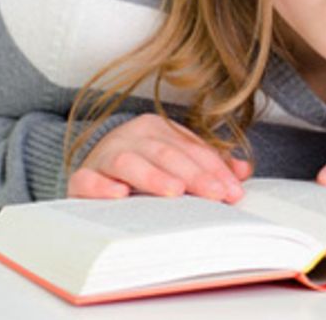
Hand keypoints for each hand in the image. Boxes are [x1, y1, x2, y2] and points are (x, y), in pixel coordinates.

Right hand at [67, 114, 251, 202]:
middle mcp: (131, 137)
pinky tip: (120, 195)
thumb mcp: (177, 162)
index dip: (215, 170)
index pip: (191, 148)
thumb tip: (243, 170)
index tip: (234, 192)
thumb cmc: (143, 170)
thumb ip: (209, 165)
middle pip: (166, 153)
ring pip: (130, 161)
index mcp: (157, 129)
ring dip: (153, 177)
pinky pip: (88, 179)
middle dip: (194, 175)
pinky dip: (102, 186)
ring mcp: (105, 155)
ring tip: (175, 192)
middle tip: (215, 195)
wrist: (93, 173)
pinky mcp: (82, 177)